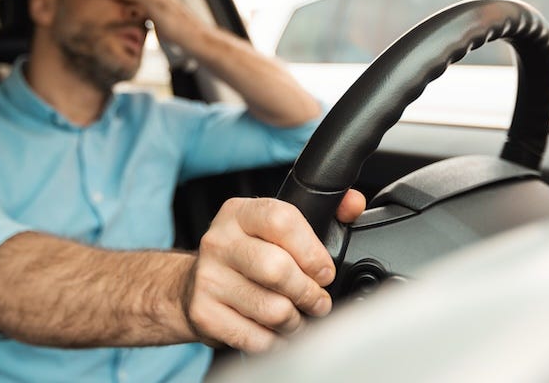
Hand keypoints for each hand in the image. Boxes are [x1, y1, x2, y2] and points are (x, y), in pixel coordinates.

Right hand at [183, 191, 365, 352]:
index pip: (282, 220)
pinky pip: (256, 338)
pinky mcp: (203, 313)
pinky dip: (274, 342)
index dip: (312, 251)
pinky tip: (274, 332)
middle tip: (317, 301)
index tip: (323, 271)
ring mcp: (207, 278)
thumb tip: (354, 205)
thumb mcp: (273, 228)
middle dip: (309, 293)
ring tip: (296, 317)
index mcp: (239, 213)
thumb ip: (321, 214)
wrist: (194, 285)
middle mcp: (218, 241)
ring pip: (272, 309)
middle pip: (277, 269)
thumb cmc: (245, 256)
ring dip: (295, 321)